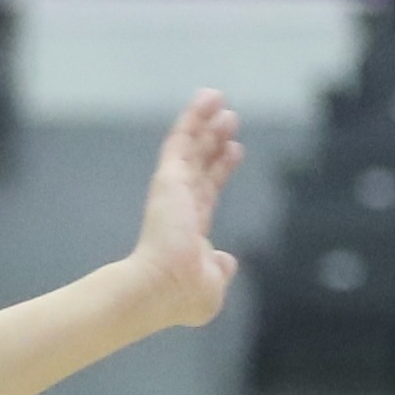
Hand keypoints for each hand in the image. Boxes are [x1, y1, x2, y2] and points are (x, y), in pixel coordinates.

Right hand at [126, 90, 244, 328]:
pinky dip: (194, 118)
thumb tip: (227, 260)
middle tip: (229, 120)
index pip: (208, 192)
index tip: (233, 151)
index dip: (220, 170)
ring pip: (191, 147)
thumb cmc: (184, 296)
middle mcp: (180, 207)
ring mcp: (173, 191)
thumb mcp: (212, 288)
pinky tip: (207, 99)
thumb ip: (220, 271)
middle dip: (213, 141)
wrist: (160, 289)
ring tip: (219, 98)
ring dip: (204, 121)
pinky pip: (182, 140)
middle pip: (200, 164)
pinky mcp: (169, 178)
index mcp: (190, 232)